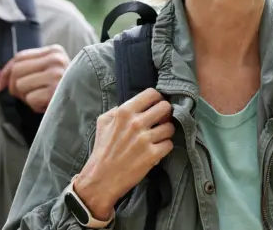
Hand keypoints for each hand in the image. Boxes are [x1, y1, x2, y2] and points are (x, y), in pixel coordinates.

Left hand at [0, 44, 69, 112]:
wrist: (88, 105)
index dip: (5, 72)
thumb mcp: (43, 75)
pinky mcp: (56, 91)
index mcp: (54, 51)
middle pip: (16, 71)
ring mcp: (57, 74)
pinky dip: (35, 106)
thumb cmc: (62, 90)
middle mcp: (56, 59)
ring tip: (41, 98)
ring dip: (26, 98)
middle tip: (26, 95)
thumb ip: (21, 72)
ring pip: (20, 85)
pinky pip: (30, 99)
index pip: (19, 57)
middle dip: (14, 87)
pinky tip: (48, 105)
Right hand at [72, 88, 174, 219]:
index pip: (152, 94)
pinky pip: (169, 144)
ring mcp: (145, 139)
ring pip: (170, 127)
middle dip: (165, 114)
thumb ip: (117, 110)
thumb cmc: (102, 150)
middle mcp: (136, 123)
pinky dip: (164, 147)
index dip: (157, 99)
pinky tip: (156, 150)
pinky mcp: (152, 155)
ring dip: (165, 133)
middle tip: (160, 122)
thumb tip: (134, 105)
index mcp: (124, 112)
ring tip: (157, 138)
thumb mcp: (103, 123)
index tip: (156, 107)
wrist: (101, 178)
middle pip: (165, 108)